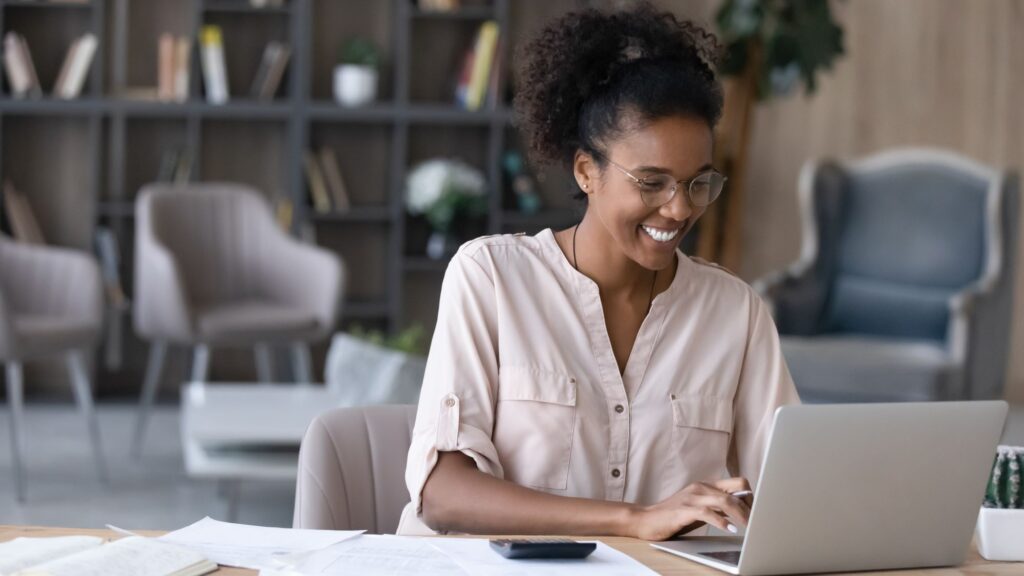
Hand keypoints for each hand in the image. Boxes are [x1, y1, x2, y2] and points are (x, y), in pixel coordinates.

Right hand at [627, 477, 752, 540]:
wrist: (646, 519)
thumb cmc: (674, 516)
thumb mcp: (699, 509)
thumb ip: (717, 506)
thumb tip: (742, 510)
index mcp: (706, 486)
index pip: (738, 482)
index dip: (751, 497)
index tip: (757, 512)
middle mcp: (700, 488)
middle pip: (735, 492)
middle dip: (750, 508)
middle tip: (757, 523)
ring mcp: (691, 497)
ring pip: (724, 501)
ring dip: (740, 515)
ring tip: (748, 527)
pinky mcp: (683, 510)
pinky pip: (707, 513)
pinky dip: (721, 521)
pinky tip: (729, 529)